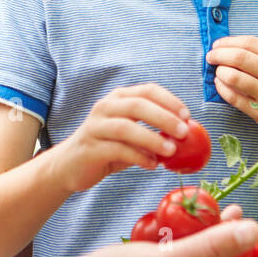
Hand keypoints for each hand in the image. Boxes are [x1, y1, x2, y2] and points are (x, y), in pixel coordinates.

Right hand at [50, 84, 191, 193]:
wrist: (70, 165)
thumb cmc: (107, 147)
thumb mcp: (131, 135)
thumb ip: (152, 132)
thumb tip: (186, 137)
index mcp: (119, 98)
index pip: (148, 90)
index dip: (170, 101)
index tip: (187, 115)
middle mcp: (106, 107)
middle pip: (138, 105)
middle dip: (164, 118)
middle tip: (184, 133)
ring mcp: (96, 126)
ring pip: (126, 127)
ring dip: (152, 139)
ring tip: (171, 152)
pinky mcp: (90, 147)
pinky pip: (118, 150)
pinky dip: (138, 157)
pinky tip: (152, 165)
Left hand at [206, 35, 257, 142]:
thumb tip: (233, 47)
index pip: (250, 43)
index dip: (229, 41)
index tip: (218, 44)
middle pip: (239, 57)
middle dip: (219, 54)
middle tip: (211, 56)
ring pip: (233, 76)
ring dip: (219, 71)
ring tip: (217, 71)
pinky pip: (233, 97)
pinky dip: (222, 88)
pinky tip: (220, 85)